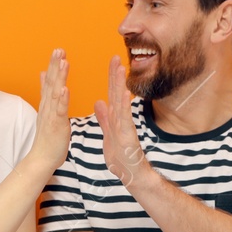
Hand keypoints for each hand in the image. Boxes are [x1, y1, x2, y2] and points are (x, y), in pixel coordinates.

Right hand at [28, 49, 70, 170]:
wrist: (43, 157)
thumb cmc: (48, 136)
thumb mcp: (46, 111)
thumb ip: (45, 92)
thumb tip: (42, 74)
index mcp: (48, 103)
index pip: (49, 80)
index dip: (53, 65)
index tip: (58, 50)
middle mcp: (48, 106)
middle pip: (51, 82)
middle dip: (54, 65)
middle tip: (59, 49)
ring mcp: (51, 115)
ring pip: (55, 92)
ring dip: (59, 77)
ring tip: (63, 62)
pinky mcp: (57, 124)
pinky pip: (60, 110)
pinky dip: (62, 99)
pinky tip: (65, 88)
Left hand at [95, 55, 154, 192]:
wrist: (131, 175)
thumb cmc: (122, 157)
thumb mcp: (108, 133)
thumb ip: (104, 117)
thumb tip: (99, 102)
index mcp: (115, 117)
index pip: (112, 93)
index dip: (112, 77)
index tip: (112, 61)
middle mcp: (121, 119)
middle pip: (117, 93)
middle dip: (116, 75)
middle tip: (116, 57)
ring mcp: (125, 126)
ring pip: (121, 101)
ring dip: (120, 84)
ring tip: (120, 68)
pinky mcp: (127, 135)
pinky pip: (124, 118)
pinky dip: (124, 105)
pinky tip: (124, 93)